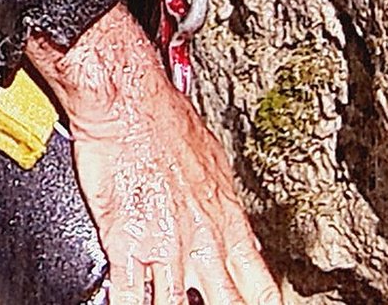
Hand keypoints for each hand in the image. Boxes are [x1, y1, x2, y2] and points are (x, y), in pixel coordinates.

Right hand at [27, 4, 279, 304]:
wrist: (128, 102)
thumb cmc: (165, 118)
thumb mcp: (214, 160)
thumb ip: (222, 202)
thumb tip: (232, 218)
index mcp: (227, 221)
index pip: (261, 286)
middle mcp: (202, 242)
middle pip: (228, 304)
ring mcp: (165, 248)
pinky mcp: (126, 243)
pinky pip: (129, 294)